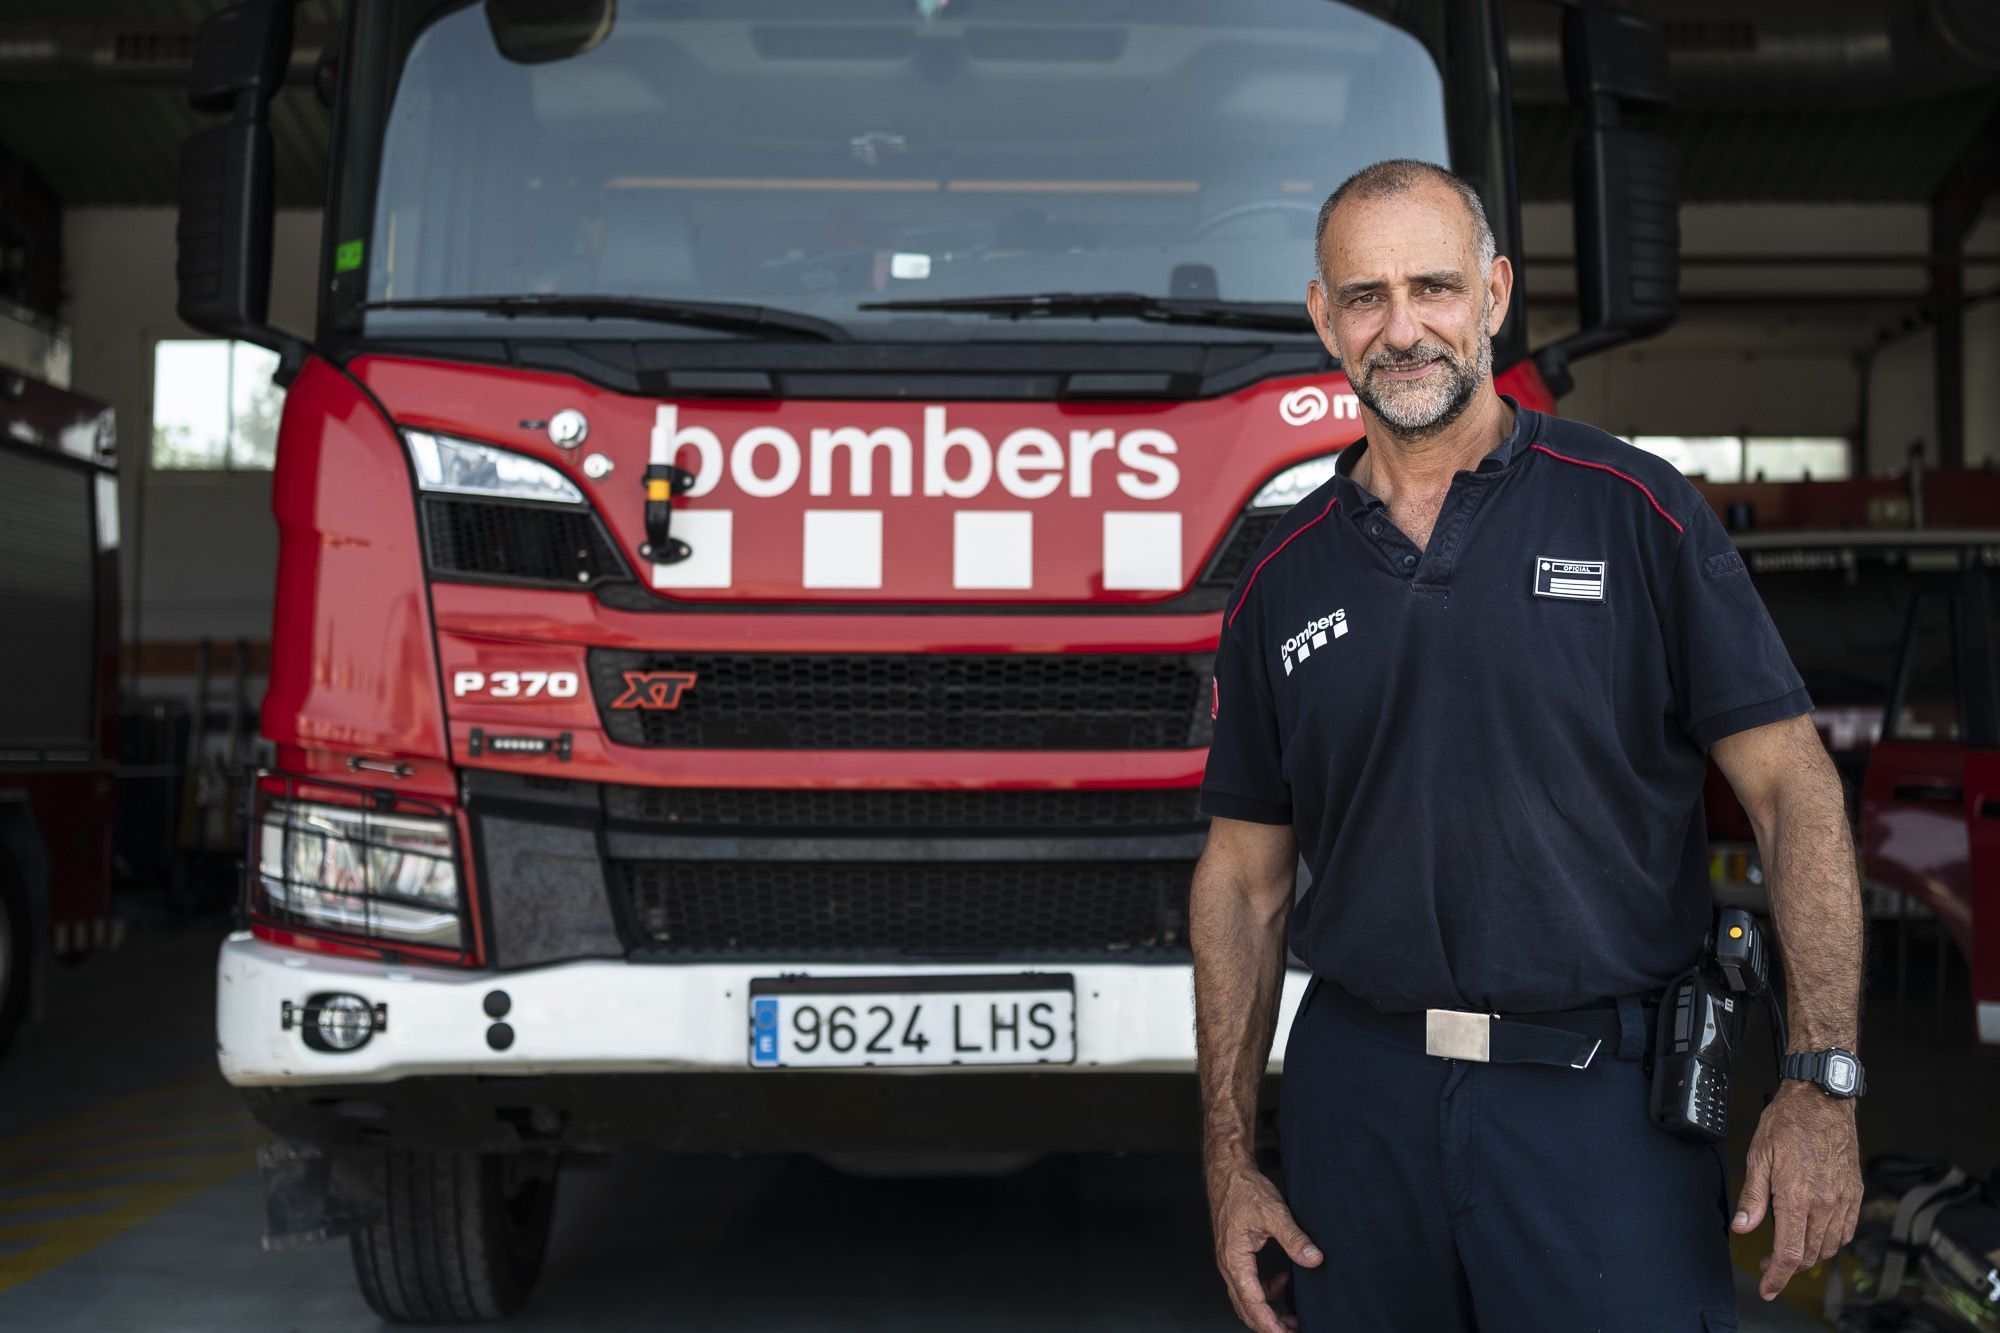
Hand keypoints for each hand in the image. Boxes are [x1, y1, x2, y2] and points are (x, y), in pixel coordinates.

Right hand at [1207, 1160, 1322, 1332]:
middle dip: (1268, 1325)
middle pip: (1245, 1308)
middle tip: (1293, 1332)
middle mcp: (1229, 1265)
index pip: (1252, 1303)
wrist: (1228, 1172)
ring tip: (1291, 1318)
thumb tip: (1313, 1259)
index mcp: (1234, 1259)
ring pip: (1246, 1299)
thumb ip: (1294, 1237)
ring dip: (1267, 1312)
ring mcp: (1230, 1261)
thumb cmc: (1244, 1189)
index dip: (1270, 1324)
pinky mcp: (1236, 1255)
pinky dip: (1266, 1291)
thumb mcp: (1274, 1212)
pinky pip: (1248, 1284)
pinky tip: (1283, 1283)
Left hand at [1731, 1080, 1861, 1300]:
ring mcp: (1844, 1200)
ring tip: (1788, 1247)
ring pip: (1829, 1247)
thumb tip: (1743, 1229)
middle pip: (1809, 1254)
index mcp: (1798, 1197)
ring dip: (1808, 1255)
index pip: (1789, 1253)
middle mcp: (1825, 1204)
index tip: (1767, 1289)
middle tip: (1768, 1264)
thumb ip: (1753, 1198)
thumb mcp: (1758, 1157)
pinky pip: (1845, 1231)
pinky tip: (1814, 1234)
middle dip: (1787, 1267)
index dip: (1777, 1276)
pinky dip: (1829, 1241)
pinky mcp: (1855, 1193)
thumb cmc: (1787, 1124)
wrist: (1822, 1101)